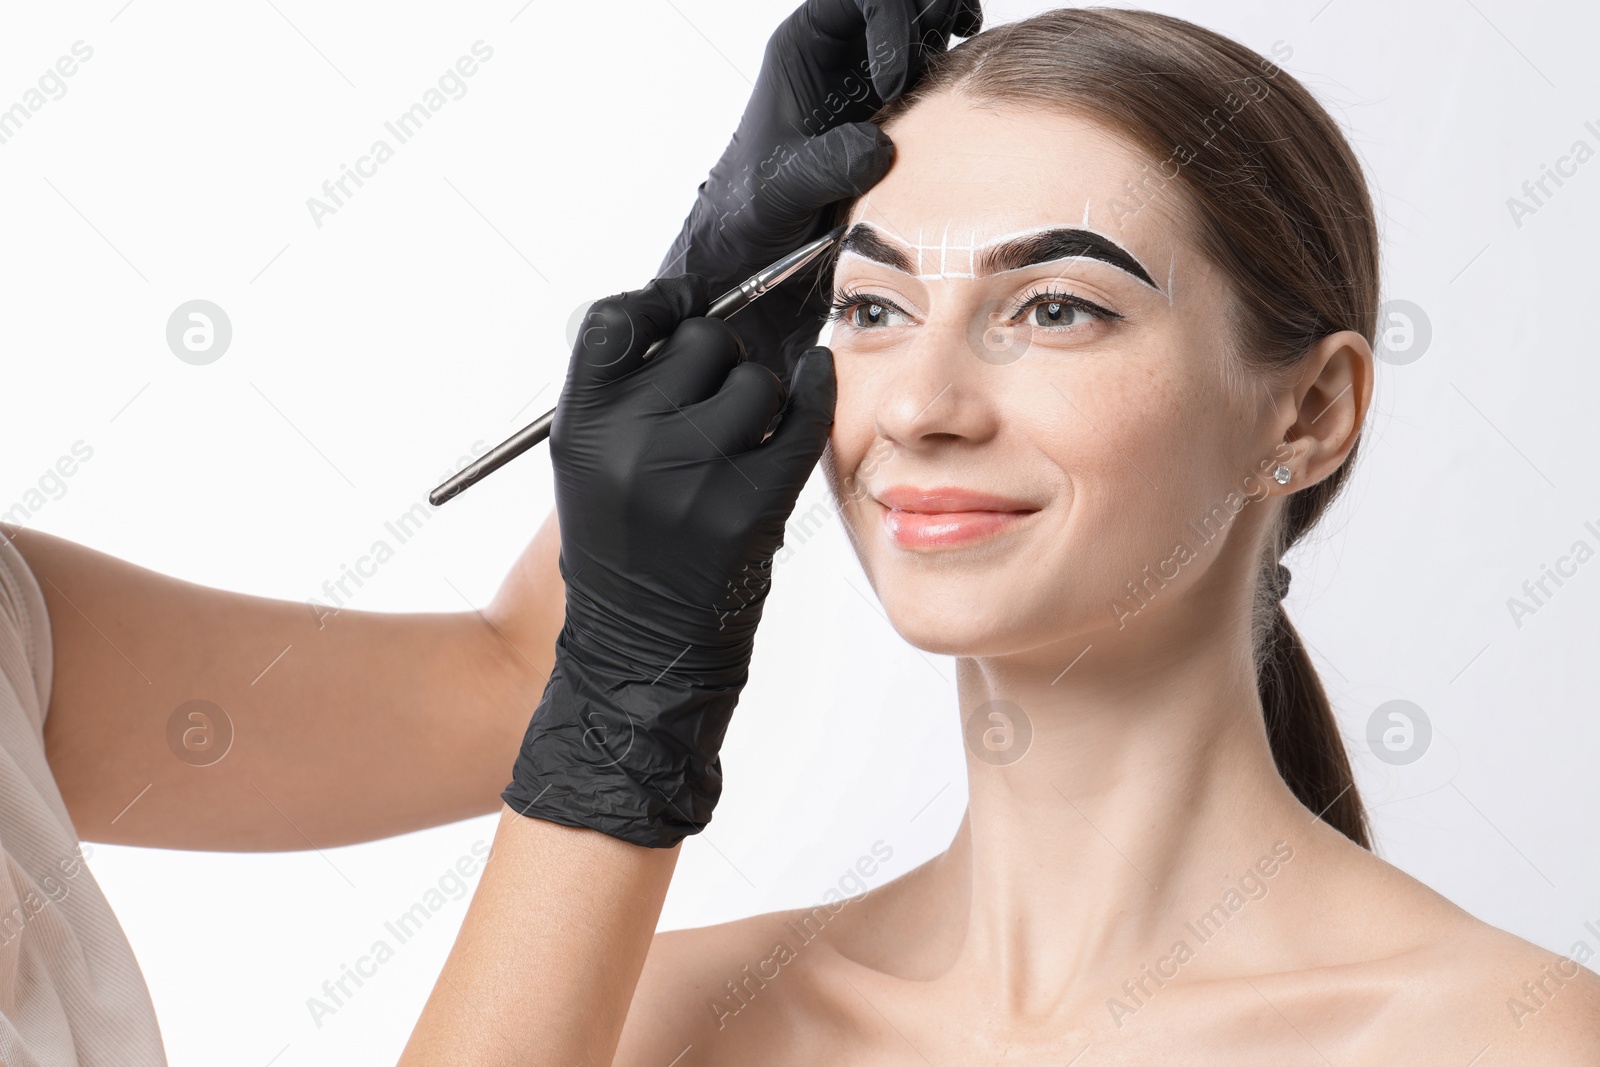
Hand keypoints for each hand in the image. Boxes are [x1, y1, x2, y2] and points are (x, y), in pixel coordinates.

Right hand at [502, 274, 835, 846]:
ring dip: (761, 393)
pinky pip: (801, 419)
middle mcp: (630, 444)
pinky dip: (816, 392)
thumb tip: (696, 315)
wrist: (637, 652)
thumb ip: (628, 395)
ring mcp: (693, 475)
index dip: (659, 302)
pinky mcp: (751, 506)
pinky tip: (819, 378)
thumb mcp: (594, 465)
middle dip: (719, 356)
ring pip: (756, 378)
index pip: (616, 320)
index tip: (687, 304)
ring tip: (744, 433)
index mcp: (581, 428)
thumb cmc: (623, 551)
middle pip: (701, 340)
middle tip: (718, 393)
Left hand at [659, 0, 982, 377]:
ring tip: (962, 44)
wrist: (760, 240)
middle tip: (942, 49)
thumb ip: (826, 166)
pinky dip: (952, 60)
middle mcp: (839, 51)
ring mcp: (869, 73)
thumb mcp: (781, 189)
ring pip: (917, 20)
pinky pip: (930, 62)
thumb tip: (879, 150)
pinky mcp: (894, 104)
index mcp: (803, 48)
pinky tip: (961, 78)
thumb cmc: (753, 207)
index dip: (887, 22)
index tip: (892, 85)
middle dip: (923, 12)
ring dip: (942, 25)